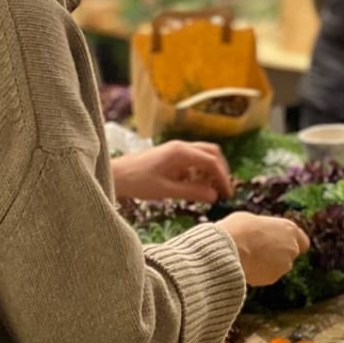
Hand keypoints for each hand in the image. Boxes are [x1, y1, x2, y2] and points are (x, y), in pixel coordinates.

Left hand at [112, 141, 232, 203]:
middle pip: (211, 153)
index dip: (222, 178)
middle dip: (220, 171)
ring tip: (208, 191)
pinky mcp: (171, 156)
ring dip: (209, 172)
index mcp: (180, 152)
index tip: (227, 194)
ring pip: (203, 156)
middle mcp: (180, 146)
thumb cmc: (137, 182)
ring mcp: (176, 150)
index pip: (211, 161)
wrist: (116, 175)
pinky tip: (194, 187)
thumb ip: (192, 192)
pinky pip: (192, 161)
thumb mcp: (166, 191)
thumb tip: (214, 196)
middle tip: (222, 191)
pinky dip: (198, 173)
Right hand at [217, 213, 309, 285]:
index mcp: (289, 229)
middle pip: (290, 254)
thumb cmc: (239, 229)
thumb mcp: (253, 220)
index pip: (303, 241)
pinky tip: (246, 266)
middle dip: (278, 254)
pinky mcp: (272, 278)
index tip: (280, 242)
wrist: (231, 249)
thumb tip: (260, 232)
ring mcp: (284, 265)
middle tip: (260, 249)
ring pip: (279, 266)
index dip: (291, 242)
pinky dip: (260, 272)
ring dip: (269, 264)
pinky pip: (267, 275)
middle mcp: (292, 248)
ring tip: (250, 257)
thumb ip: (264, 228)